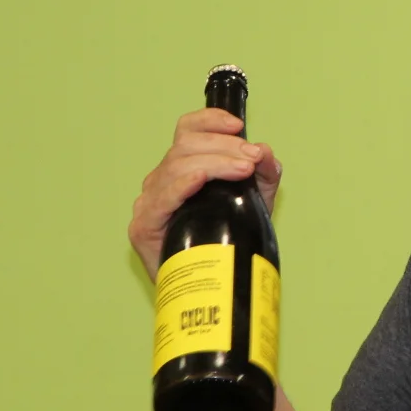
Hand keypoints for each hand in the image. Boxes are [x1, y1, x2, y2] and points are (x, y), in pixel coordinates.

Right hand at [128, 109, 281, 279]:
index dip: (210, 120)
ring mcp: (150, 202)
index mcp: (182, 168)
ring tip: (243, 170)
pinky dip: (182, 184)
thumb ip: (264, 175)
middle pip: (186, 145)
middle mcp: (161, 180)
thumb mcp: (255, 202)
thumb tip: (267, 153)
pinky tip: (199, 179)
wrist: (209, 290)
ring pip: (177, 165)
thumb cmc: (226, 244)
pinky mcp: (143, 227)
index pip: (187, 130)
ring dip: (214, 162)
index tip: (239, 126)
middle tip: (252, 158)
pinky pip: (161, 198)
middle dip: (225, 146)